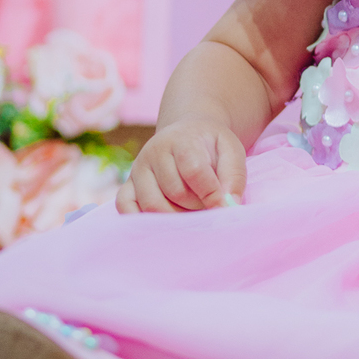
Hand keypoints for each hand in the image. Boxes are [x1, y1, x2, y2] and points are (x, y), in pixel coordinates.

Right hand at [117, 118, 246, 213]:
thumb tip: (228, 205)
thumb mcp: (231, 151)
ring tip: (190, 211)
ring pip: (152, 205)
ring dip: (176, 217)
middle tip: (208, 205)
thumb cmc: (211, 146)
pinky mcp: (127, 185)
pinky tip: (164, 223)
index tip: (224, 207)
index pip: (193, 170)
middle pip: (175, 192)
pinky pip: (125, 207)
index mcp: (182, 140)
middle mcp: (154, 152)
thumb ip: (233, 177)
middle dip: (197, 206)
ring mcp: (137, 169)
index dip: (211, 193)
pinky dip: (143, 221)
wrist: (186, 134)